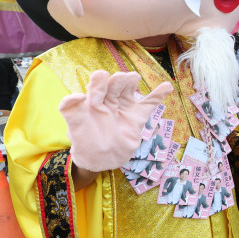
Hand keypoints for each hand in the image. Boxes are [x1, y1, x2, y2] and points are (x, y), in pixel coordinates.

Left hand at [58, 71, 172, 172]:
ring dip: (131, 82)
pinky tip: (167, 86)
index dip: (98, 82)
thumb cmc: (85, 142)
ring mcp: (123, 109)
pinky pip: (148, 104)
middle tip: (122, 78)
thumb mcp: (76, 128)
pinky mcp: (136, 118)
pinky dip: (158, 95)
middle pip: (114, 86)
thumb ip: (72, 111)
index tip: (100, 77)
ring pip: (129, 91)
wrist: (100, 160)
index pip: (96, 88)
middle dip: (117, 81)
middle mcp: (108, 102)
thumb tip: (76, 95)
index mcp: (92, 102)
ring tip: (134, 78)